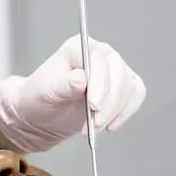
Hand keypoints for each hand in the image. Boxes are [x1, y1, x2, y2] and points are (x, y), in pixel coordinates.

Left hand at [0, 35, 148, 151]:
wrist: (41, 115)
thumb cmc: (39, 98)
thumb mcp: (45, 92)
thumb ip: (64, 84)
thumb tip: (81, 79)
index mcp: (78, 48)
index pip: (98, 59)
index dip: (100, 82)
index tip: (93, 105)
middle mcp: (99, 55)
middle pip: (118, 72)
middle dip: (109, 102)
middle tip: (95, 122)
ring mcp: (113, 70)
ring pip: (129, 86)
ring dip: (115, 111)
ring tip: (95, 127)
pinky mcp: (122, 87)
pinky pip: (135, 95)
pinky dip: (126, 112)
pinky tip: (110, 125)